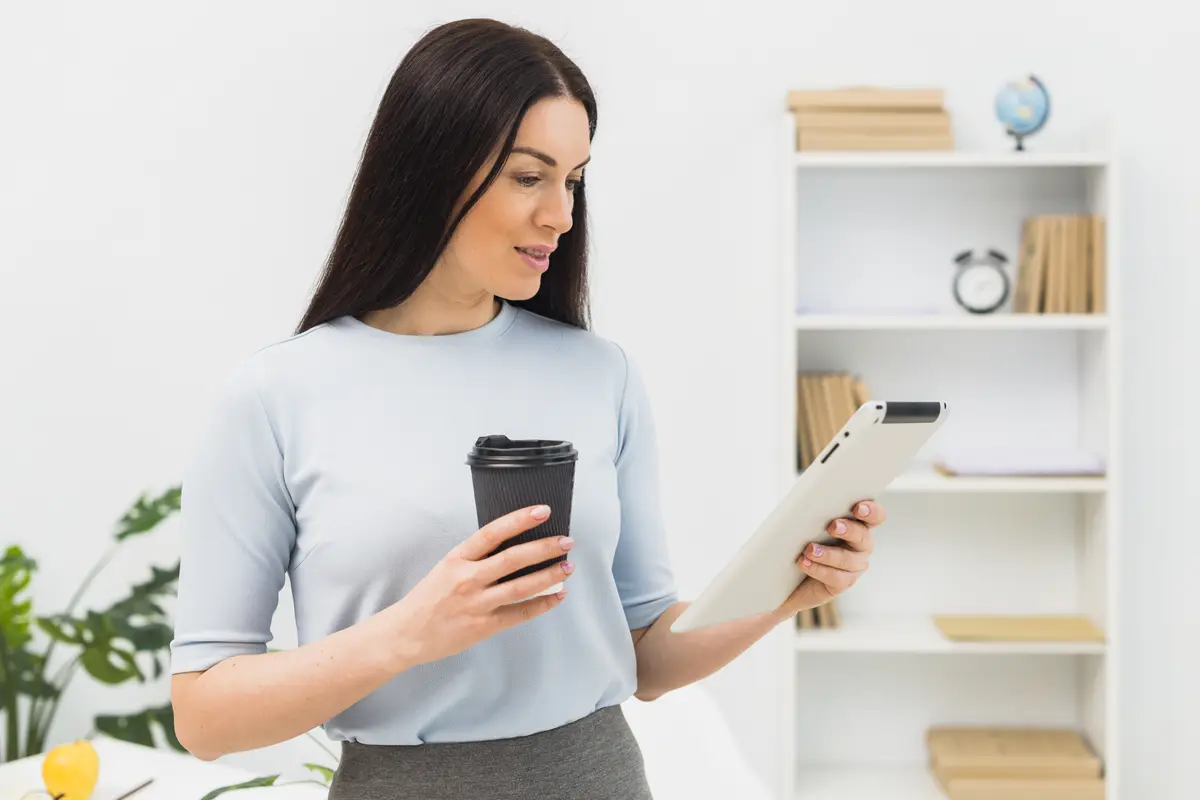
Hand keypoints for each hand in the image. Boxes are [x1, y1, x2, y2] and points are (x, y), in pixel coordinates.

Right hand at [387, 504, 574, 667]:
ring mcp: (477, 604)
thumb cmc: (427, 599)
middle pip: (513, 559)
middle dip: (544, 548)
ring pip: (521, 587)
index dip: (519, 520)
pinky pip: (520, 613)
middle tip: (566, 541)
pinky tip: (557, 596)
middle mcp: (467, 579)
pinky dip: (542, 604)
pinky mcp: (484, 626)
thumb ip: (475, 558)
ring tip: (568, 566)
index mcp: (457, 559)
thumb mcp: (446, 567)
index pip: (492, 533)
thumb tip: (512, 545)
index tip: (542, 511)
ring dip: (549, 576)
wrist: (405, 634)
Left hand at [776, 499, 885, 617]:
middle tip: (832, 526)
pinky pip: (836, 577)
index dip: (871, 511)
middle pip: (863, 536)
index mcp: (857, 524)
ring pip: (847, 559)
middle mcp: (861, 545)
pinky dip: (818, 569)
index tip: (858, 508)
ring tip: (809, 550)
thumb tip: (803, 503)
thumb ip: (814, 513)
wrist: (789, 574)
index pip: (875, 516)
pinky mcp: (843, 583)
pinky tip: (804, 563)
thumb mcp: (807, 523)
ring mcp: (855, 566)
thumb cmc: (801, 540)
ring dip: (827, 554)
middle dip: (849, 530)